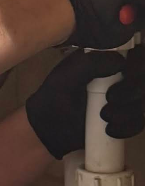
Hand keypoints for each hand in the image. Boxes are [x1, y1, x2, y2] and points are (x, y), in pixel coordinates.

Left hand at [25, 46, 144, 159]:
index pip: (133, 55)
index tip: (127, 73)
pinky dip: (127, 127)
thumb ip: (89, 65)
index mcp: (103, 60)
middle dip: (132, 89)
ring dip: (127, 111)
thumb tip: (121, 61)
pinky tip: (109, 130)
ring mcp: (123, 99)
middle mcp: (118, 77)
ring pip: (143, 101)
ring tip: (104, 116)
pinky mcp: (125, 119)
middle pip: (142, 78)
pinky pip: (139, 122)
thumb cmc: (53, 99)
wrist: (50, 130)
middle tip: (110, 98)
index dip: (137, 63)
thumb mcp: (66, 77)